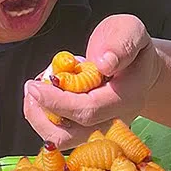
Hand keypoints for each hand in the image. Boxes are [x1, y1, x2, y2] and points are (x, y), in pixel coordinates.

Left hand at [23, 14, 161, 147]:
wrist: (138, 65)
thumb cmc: (130, 46)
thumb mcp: (130, 30)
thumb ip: (121, 43)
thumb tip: (104, 64)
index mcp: (127, 96)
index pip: (89, 110)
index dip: (57, 101)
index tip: (36, 86)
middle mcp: (115, 120)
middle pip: (70, 136)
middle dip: (41, 113)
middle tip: (33, 86)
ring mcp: (101, 128)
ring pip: (62, 140)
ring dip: (40, 116)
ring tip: (38, 87)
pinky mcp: (88, 130)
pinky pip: (61, 133)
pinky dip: (45, 116)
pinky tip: (47, 93)